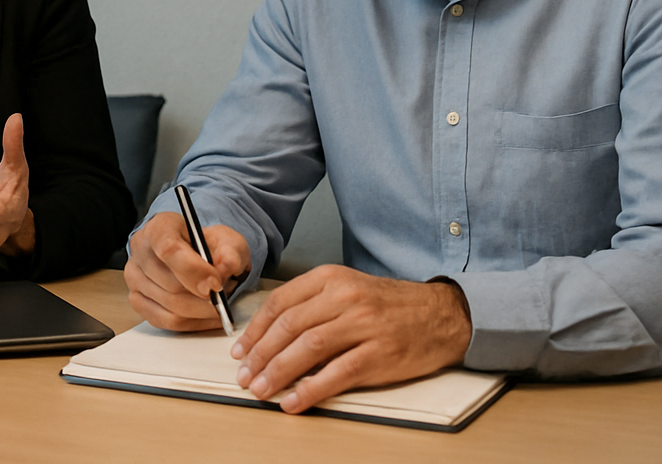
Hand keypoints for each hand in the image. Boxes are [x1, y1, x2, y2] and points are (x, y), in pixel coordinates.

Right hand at [125, 210, 249, 330]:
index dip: (194, 271)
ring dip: (201, 311)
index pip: (168, 250)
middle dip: (204, 297)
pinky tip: (206, 316)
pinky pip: (166, 321)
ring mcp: (134, 276)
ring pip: (170, 306)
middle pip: (171, 284)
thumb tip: (224, 270)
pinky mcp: (136, 299)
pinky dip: (192, 323)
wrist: (194, 255)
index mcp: (159, 227)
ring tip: (216, 302)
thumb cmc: (208, 246)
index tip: (216, 284)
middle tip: (224, 295)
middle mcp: (140, 250)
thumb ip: (231, 253)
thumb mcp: (228, 241)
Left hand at [231, 265, 471, 412]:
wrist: (442, 315)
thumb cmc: (389, 306)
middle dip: (260, 355)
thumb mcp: (348, 289)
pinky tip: (293, 402)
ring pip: (308, 349)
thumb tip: (270, 337)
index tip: (240, 350)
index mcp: (330, 279)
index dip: (255, 330)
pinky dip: (310, 390)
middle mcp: (344, 298)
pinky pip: (337, 374)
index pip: (280, 303)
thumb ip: (312, 305)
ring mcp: (363, 326)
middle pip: (289, 327)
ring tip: (260, 390)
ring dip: (278, 373)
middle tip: (244, 376)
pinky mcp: (380, 354)